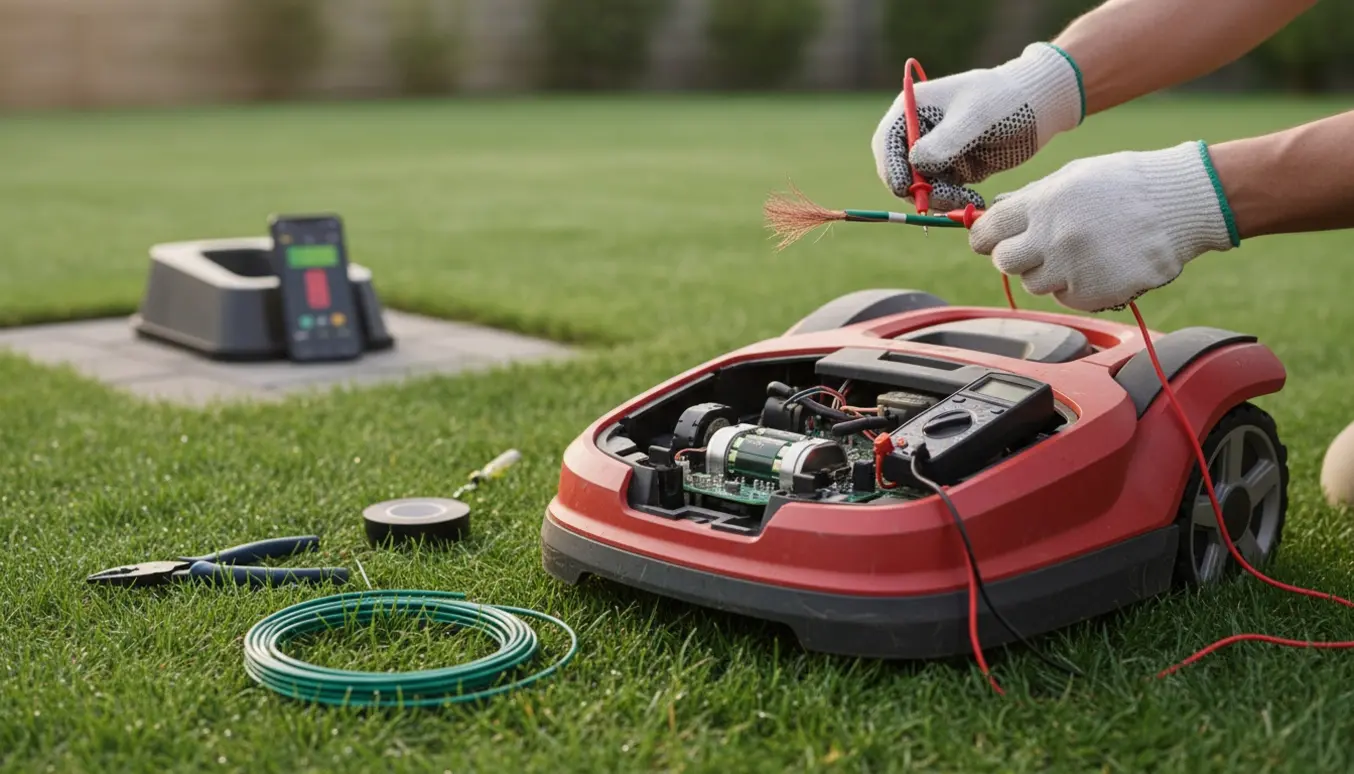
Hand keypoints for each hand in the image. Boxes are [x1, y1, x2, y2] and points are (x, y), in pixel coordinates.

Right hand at [871, 43, 1083, 211]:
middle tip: (942, 199)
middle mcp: (920, 132)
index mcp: (915, 108)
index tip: (906, 187)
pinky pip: (941, 193)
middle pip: (898, 169)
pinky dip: (952, 202)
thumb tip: (915, 162)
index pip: (887, 141)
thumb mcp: (976, 116)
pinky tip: (974, 202)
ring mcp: (935, 152)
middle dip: (915, 188)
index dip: (891, 166)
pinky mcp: (953, 169)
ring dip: (937, 199)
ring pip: (920, 186)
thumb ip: (946, 140)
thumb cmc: (1005, 99)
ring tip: (966, 202)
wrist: (1039, 106)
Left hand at [969, 141, 1239, 311]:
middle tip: (1036, 248)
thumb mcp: (1073, 176)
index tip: (988, 240)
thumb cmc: (1127, 184)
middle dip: (1014, 257)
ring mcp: (1072, 268)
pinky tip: (1097, 266)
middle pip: (1005, 262)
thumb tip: (993, 211)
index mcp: (1042, 204)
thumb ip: (1031, 198)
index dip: (984, 238)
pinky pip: (1065, 298)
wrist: (1182, 202)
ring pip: (1034, 284)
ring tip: (1078, 252)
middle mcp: (1052, 238)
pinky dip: (1075, 287)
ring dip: (1049, 272)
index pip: (987, 231)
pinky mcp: (1094, 293)